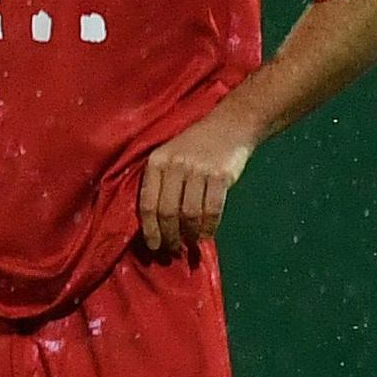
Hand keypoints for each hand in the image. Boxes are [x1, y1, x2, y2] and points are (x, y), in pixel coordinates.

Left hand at [139, 107, 252, 252]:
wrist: (229, 125)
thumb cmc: (195, 145)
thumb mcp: (169, 156)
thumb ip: (161, 183)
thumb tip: (157, 223)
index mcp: (156, 163)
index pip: (147, 203)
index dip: (149, 229)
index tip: (153, 247)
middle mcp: (174, 166)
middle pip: (167, 212)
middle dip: (169, 237)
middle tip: (172, 251)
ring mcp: (198, 170)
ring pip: (190, 213)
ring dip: (190, 235)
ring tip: (190, 245)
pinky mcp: (220, 175)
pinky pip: (213, 209)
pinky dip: (209, 227)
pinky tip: (207, 235)